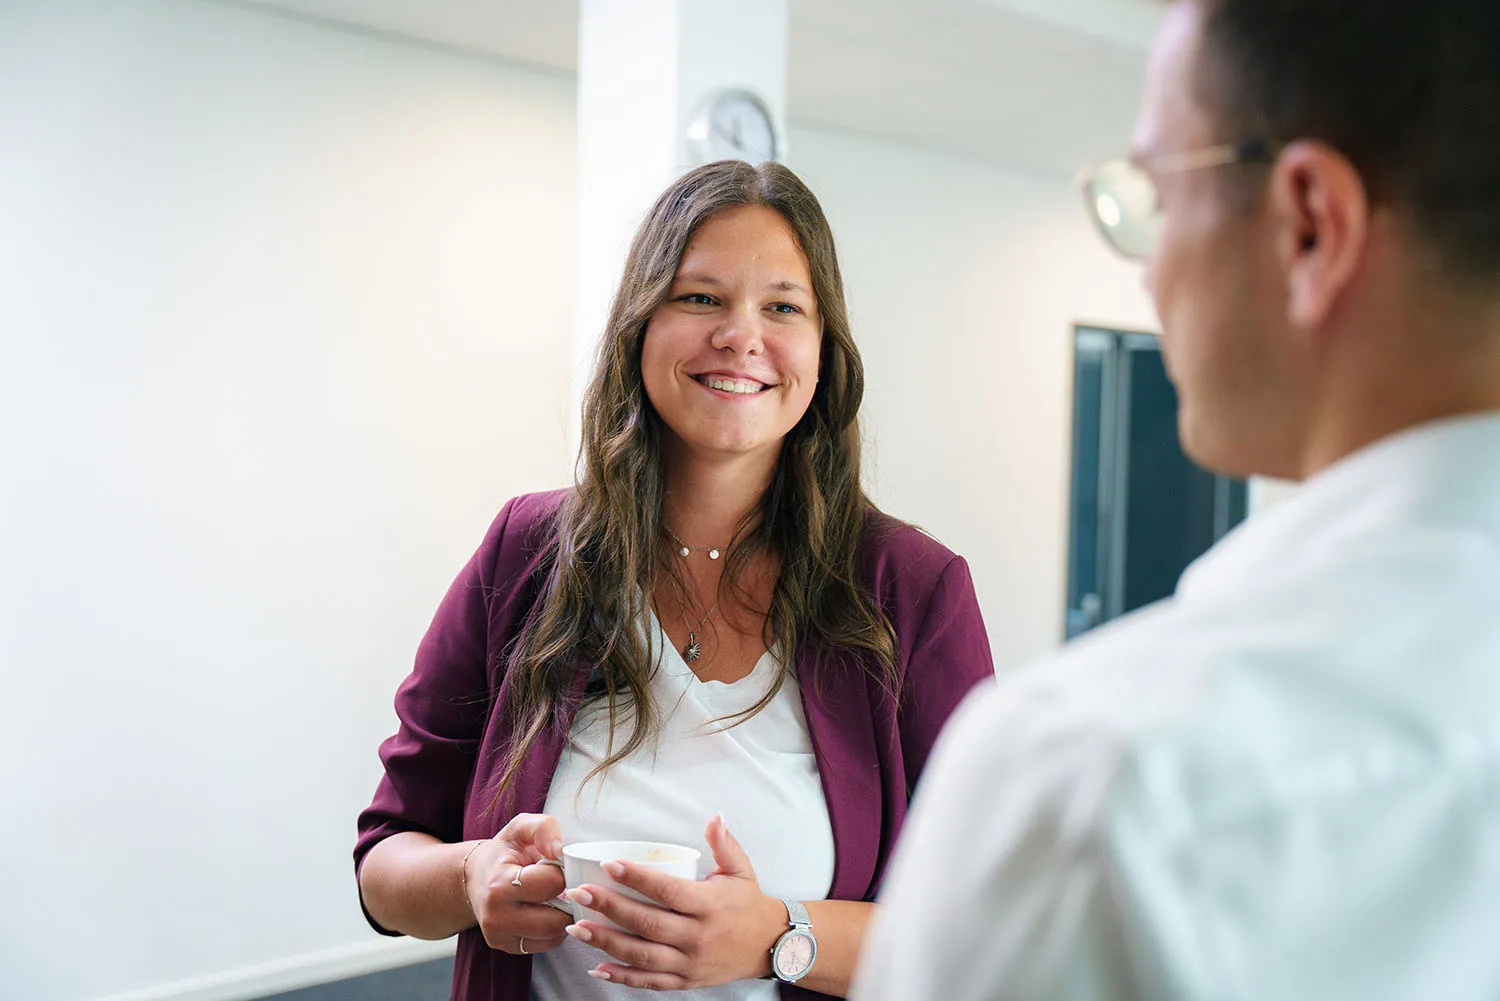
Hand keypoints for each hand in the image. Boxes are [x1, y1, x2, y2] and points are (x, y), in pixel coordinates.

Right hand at [464, 813, 569, 954]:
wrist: (474, 877)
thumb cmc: (502, 852)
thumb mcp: (520, 828)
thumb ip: (543, 828)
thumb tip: (560, 850)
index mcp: (500, 883)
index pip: (551, 883)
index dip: (561, 871)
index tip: (555, 865)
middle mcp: (496, 915)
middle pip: (555, 919)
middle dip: (567, 901)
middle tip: (564, 886)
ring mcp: (499, 935)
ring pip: (552, 936)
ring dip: (563, 917)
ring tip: (557, 899)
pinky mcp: (505, 946)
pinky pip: (545, 945)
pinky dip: (553, 931)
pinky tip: (548, 912)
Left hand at [563, 813, 784, 989]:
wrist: (770, 946)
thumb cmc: (748, 903)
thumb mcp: (741, 869)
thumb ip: (724, 843)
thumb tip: (715, 815)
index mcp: (709, 905)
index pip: (667, 891)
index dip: (636, 878)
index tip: (609, 865)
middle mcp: (697, 936)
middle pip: (646, 923)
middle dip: (609, 908)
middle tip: (580, 894)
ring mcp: (690, 962)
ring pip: (642, 955)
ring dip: (607, 942)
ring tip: (577, 928)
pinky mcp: (685, 981)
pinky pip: (649, 982)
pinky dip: (622, 977)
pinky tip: (598, 966)